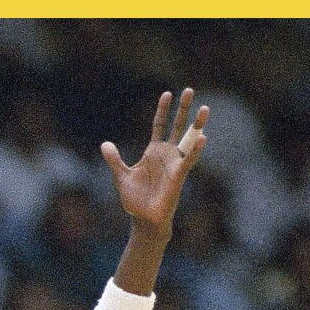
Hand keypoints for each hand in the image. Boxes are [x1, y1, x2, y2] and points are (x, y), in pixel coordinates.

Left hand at [101, 89, 207, 235]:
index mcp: (154, 151)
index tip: (167, 93)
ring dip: (197, 125)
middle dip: (183, 108)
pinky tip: (202, 138)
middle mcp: (167, 154)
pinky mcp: (178, 176)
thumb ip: (114, 160)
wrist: (143, 219)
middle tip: (189, 90)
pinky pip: (188, 160)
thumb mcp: (121, 176)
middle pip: (177, 125)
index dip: (163, 110)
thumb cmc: (135, 200)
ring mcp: (174, 163)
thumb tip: (104, 144)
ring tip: (205, 109)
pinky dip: (195, 150)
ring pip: (188, 139)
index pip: (160, 124)